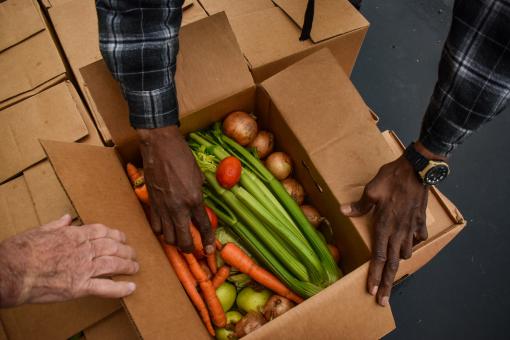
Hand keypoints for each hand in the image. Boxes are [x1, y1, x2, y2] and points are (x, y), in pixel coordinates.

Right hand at [0, 215, 138, 307]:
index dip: (115, 235)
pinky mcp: (79, 287)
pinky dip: (120, 288)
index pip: (102, 232)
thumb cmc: (20, 251)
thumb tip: (67, 217)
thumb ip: (57, 225)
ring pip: (113, 264)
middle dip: (126, 250)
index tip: (122, 237)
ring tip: (135, 267)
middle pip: (112, 247)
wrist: (11, 272)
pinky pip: (105, 287)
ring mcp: (83, 268)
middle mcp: (83, 250)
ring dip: (127, 265)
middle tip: (133, 253)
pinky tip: (131, 288)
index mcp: (74, 235)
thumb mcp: (39, 230)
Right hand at [137, 125, 214, 253]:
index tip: (210, 250)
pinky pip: (155, 226)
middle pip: (183, 240)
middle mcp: (178, 208)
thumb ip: (199, 193)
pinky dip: (161, 231)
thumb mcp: (198, 175)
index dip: (208, 241)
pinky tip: (166, 227)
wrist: (160, 146)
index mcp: (194, 199)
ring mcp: (163, 207)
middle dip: (189, 249)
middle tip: (193, 248)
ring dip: (175, 241)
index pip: (204, 227)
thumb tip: (198, 206)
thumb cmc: (182, 157)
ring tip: (180, 238)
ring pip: (168, 237)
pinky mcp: (151, 204)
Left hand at [341, 142, 441, 305]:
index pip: (377, 257)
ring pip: (405, 252)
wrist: (417, 169)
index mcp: (384, 226)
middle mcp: (398, 232)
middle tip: (383, 300)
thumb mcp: (372, 190)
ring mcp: (411, 227)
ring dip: (399, 264)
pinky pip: (417, 238)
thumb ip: (360, 205)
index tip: (372, 291)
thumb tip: (343, 211)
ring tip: (393, 272)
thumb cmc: (392, 178)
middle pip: (392, 264)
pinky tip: (410, 246)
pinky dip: (413, 244)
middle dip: (387, 284)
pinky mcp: (420, 221)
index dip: (374, 275)